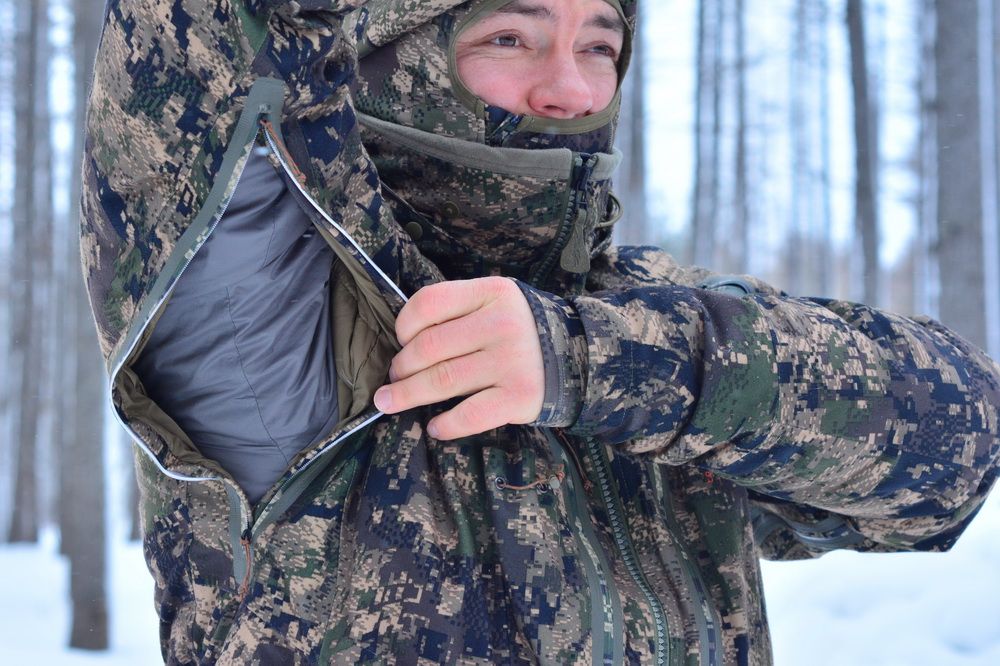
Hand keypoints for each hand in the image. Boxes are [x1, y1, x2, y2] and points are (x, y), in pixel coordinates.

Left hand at [373, 277, 544, 439]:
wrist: (578, 356)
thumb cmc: (520, 330)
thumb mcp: (496, 303)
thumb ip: (458, 312)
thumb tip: (402, 343)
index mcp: (491, 292)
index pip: (429, 302)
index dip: (403, 325)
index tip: (400, 341)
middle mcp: (501, 323)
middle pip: (429, 347)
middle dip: (401, 367)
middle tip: (393, 379)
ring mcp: (512, 361)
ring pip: (442, 381)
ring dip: (407, 395)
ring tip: (390, 403)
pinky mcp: (520, 396)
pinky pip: (469, 414)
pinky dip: (445, 424)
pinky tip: (435, 427)